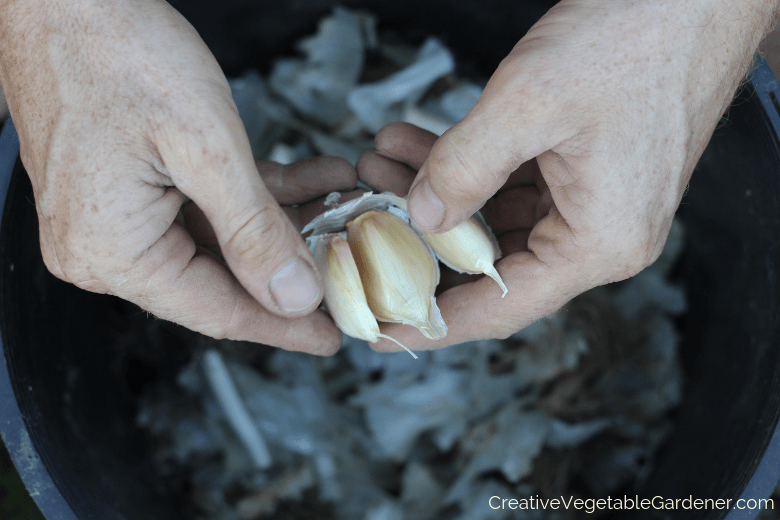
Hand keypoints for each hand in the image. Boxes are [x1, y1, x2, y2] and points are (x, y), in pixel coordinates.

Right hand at [0, 0, 353, 353]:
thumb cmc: (113, 51)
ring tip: (339, 210)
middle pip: (218, 281)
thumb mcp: (205, 148)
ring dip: (281, 225)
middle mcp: (104, 249)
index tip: (331, 336)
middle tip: (347, 266)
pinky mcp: (127, 190)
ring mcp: (113, 219)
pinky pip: (201, 210)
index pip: (216, 311)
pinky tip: (309, 179)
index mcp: (111, 253)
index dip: (283, 326)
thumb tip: (292, 296)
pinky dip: (255, 198)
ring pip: (218, 243)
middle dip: (290, 268)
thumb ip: (253, 232)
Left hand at [358, 0, 776, 349]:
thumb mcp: (529, 102)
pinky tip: (417, 143)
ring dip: (436, 194)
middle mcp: (600, 234)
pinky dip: (465, 168)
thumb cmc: (637, 38)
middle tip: (365, 219)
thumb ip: (464, 167)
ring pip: (495, 220)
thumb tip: (421, 214)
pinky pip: (511, 186)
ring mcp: (593, 202)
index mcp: (600, 242)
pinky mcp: (584, 171)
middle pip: (493, 263)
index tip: (382, 329)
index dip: (435, 320)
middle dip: (421, 237)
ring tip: (381, 163)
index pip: (502, 305)